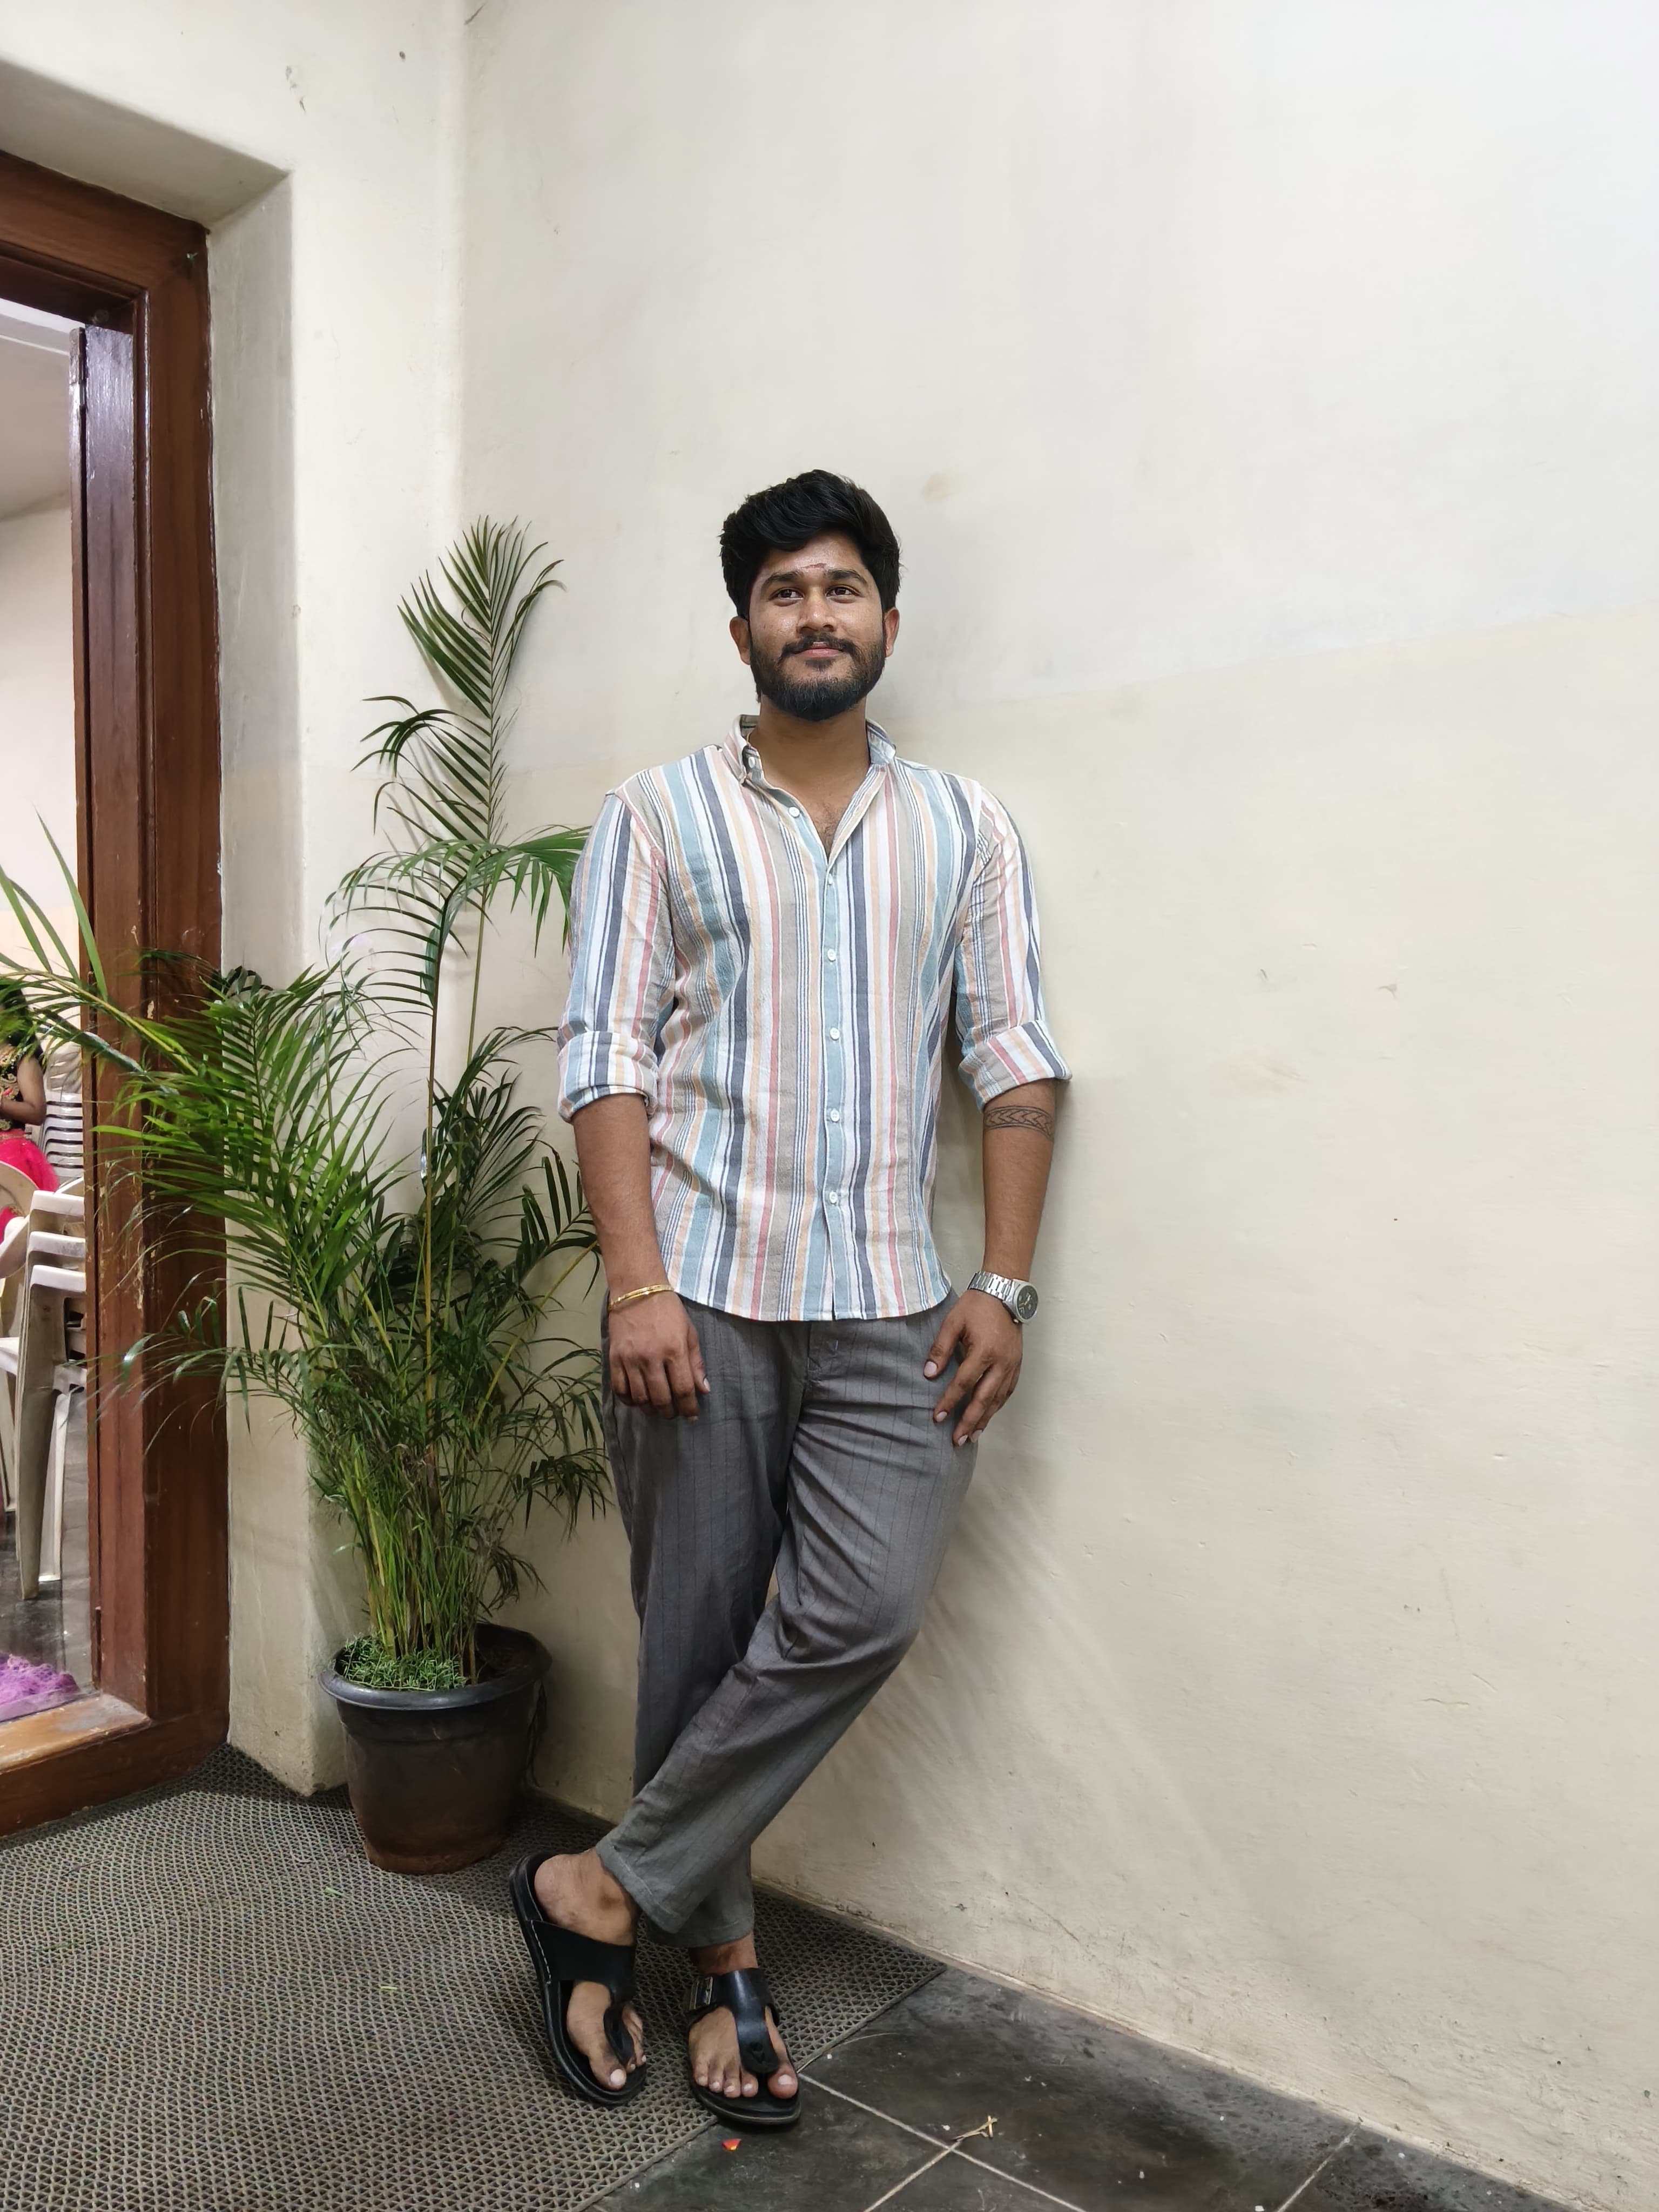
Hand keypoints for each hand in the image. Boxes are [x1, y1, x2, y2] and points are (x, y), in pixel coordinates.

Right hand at [609, 1291, 709, 1418]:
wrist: (637, 1290)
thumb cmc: (668, 1310)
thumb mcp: (689, 1333)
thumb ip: (696, 1363)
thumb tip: (704, 1390)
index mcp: (674, 1350)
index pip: (683, 1389)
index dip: (689, 1407)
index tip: (692, 1415)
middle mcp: (651, 1358)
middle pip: (661, 1399)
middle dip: (670, 1412)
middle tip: (674, 1413)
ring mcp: (630, 1359)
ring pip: (640, 1398)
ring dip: (651, 1409)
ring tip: (657, 1408)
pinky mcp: (614, 1358)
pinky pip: (620, 1389)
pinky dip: (629, 1400)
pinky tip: (638, 1400)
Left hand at [923, 1290, 1023, 1446]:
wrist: (1005, 1292)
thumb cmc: (977, 1306)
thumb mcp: (953, 1322)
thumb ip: (940, 1349)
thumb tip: (928, 1374)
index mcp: (984, 1351)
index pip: (964, 1383)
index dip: (950, 1401)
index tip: (937, 1417)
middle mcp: (1002, 1363)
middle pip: (984, 1399)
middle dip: (969, 1421)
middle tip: (956, 1440)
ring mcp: (1012, 1366)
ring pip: (998, 1400)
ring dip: (984, 1420)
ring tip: (971, 1436)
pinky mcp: (1017, 1365)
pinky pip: (1007, 1392)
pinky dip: (996, 1407)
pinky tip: (987, 1417)